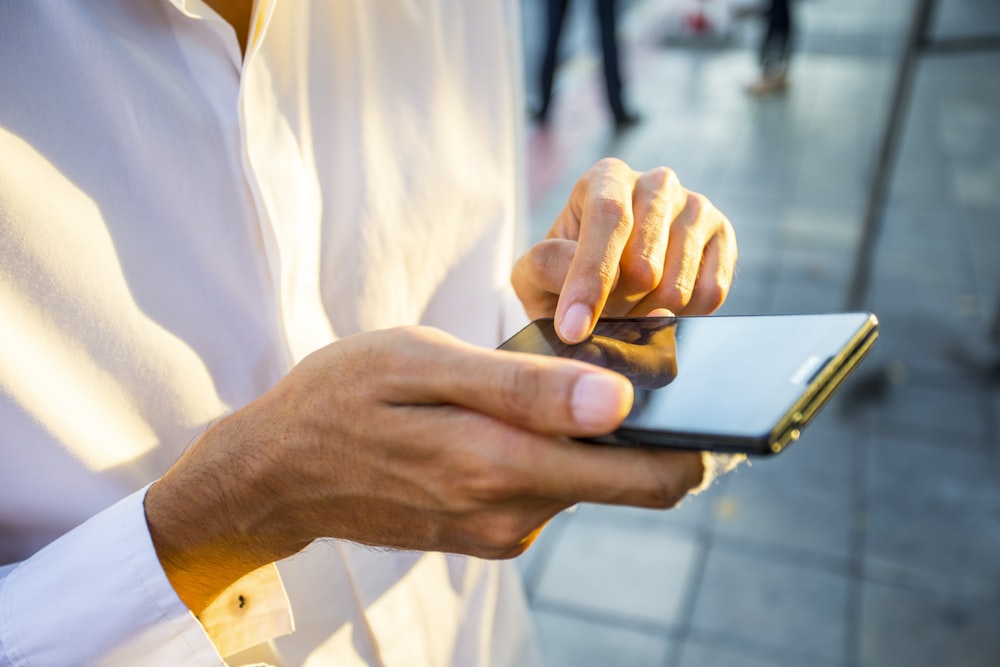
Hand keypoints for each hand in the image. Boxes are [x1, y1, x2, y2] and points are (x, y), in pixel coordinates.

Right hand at [145, 327, 705, 612]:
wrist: (278, 471)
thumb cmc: (343, 396)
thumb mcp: (424, 364)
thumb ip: (524, 388)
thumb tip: (621, 399)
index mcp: (501, 465)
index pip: (646, 476)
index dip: (690, 436)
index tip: (697, 390)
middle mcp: (511, 515)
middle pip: (628, 483)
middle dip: (644, 431)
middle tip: (613, 366)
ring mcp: (499, 533)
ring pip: (585, 482)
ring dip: (586, 436)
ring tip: (539, 383)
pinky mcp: (486, 536)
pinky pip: (546, 490)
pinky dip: (549, 453)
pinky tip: (506, 416)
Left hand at [512, 158, 737, 341]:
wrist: (606, 285)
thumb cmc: (564, 276)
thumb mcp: (534, 274)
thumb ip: (544, 266)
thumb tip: (583, 273)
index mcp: (607, 178)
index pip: (609, 219)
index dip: (591, 278)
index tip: (572, 329)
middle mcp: (657, 183)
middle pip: (645, 262)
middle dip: (617, 304)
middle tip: (603, 312)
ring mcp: (697, 208)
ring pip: (677, 287)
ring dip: (647, 313)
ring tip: (629, 306)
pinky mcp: (724, 239)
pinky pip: (710, 294)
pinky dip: (681, 316)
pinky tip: (659, 307)